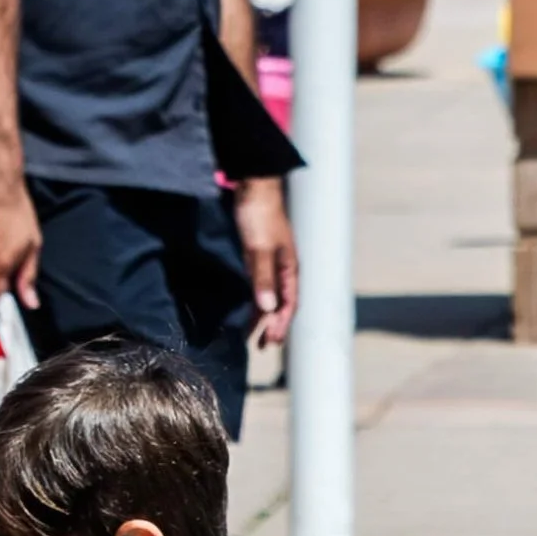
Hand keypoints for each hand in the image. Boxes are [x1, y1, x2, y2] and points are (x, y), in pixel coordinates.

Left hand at [235, 175, 297, 346]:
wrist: (252, 188)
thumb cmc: (259, 216)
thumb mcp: (259, 249)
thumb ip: (263, 278)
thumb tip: (267, 309)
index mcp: (290, 268)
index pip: (289, 304)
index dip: (280, 324)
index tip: (270, 342)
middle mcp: (283, 270)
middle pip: (281, 304)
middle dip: (273, 326)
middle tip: (261, 347)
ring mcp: (270, 264)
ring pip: (269, 297)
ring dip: (262, 316)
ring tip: (252, 336)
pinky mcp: (256, 258)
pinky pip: (258, 286)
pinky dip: (253, 301)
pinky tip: (246, 310)